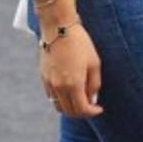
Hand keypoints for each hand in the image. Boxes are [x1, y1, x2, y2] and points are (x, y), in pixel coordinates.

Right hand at [37, 4, 102, 118]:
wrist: (58, 28)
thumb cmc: (80, 43)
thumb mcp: (94, 63)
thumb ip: (94, 84)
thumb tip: (92, 99)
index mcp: (73, 84)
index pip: (82, 109)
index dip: (92, 112)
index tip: (99, 109)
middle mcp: (59, 87)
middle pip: (69, 111)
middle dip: (82, 112)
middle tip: (91, 106)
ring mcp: (49, 83)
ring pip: (59, 106)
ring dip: (70, 108)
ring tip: (80, 100)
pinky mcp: (43, 77)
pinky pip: (51, 96)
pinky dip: (61, 99)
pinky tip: (69, 91)